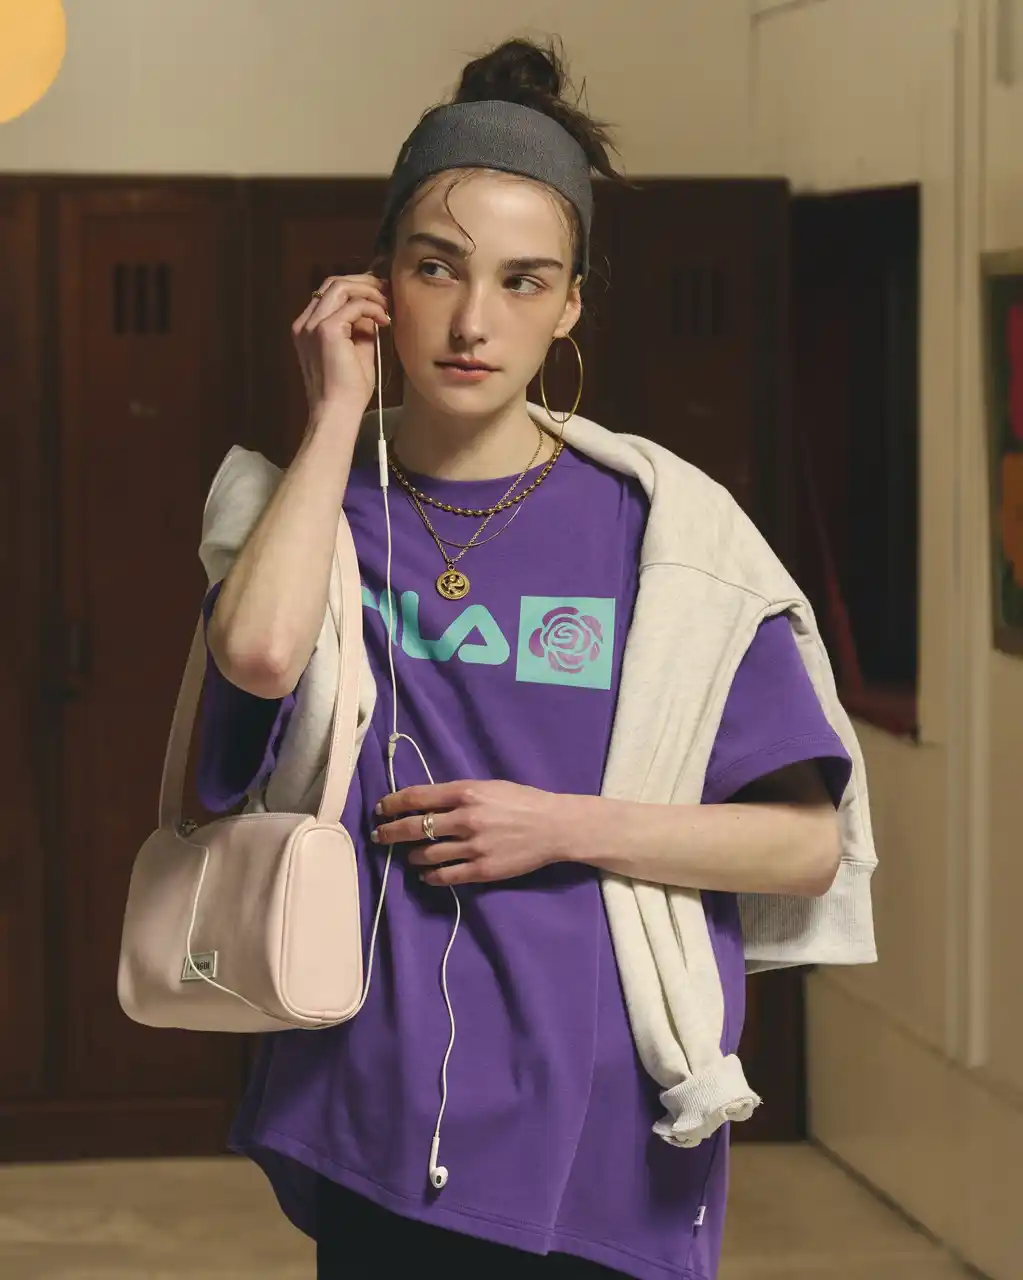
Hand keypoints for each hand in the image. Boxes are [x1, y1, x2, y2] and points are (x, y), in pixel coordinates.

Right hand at [292, 273, 390, 418]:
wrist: (338, 411)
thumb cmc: (348, 390)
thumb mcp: (356, 350)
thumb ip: (360, 327)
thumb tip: (372, 308)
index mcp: (307, 328)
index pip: (329, 293)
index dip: (356, 287)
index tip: (380, 293)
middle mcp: (305, 323)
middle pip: (333, 283)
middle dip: (363, 282)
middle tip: (387, 290)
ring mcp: (312, 325)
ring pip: (340, 286)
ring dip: (368, 291)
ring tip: (386, 305)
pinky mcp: (327, 330)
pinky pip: (353, 305)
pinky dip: (372, 307)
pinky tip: (384, 321)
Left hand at [372, 780, 570, 886]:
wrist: (554, 826)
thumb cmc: (522, 801)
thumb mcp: (488, 787)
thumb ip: (457, 794)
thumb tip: (424, 802)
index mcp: (466, 792)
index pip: (417, 798)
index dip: (393, 803)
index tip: (381, 809)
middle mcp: (466, 819)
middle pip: (414, 827)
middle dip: (390, 832)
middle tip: (379, 835)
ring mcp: (473, 847)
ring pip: (426, 855)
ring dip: (411, 856)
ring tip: (409, 856)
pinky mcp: (481, 870)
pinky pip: (445, 876)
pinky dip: (429, 876)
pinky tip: (425, 874)